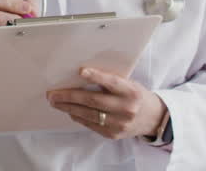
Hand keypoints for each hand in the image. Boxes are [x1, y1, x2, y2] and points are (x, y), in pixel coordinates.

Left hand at [46, 67, 166, 140]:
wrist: (153, 118)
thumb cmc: (136, 96)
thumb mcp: (129, 84)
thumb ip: (111, 81)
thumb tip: (81, 74)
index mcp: (131, 92)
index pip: (112, 83)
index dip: (97, 77)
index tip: (81, 71)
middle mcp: (126, 109)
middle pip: (94, 101)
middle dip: (70, 96)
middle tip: (52, 93)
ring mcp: (119, 124)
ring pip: (89, 115)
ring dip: (68, 107)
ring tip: (55, 101)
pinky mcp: (113, 134)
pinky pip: (91, 124)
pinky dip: (78, 117)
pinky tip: (69, 110)